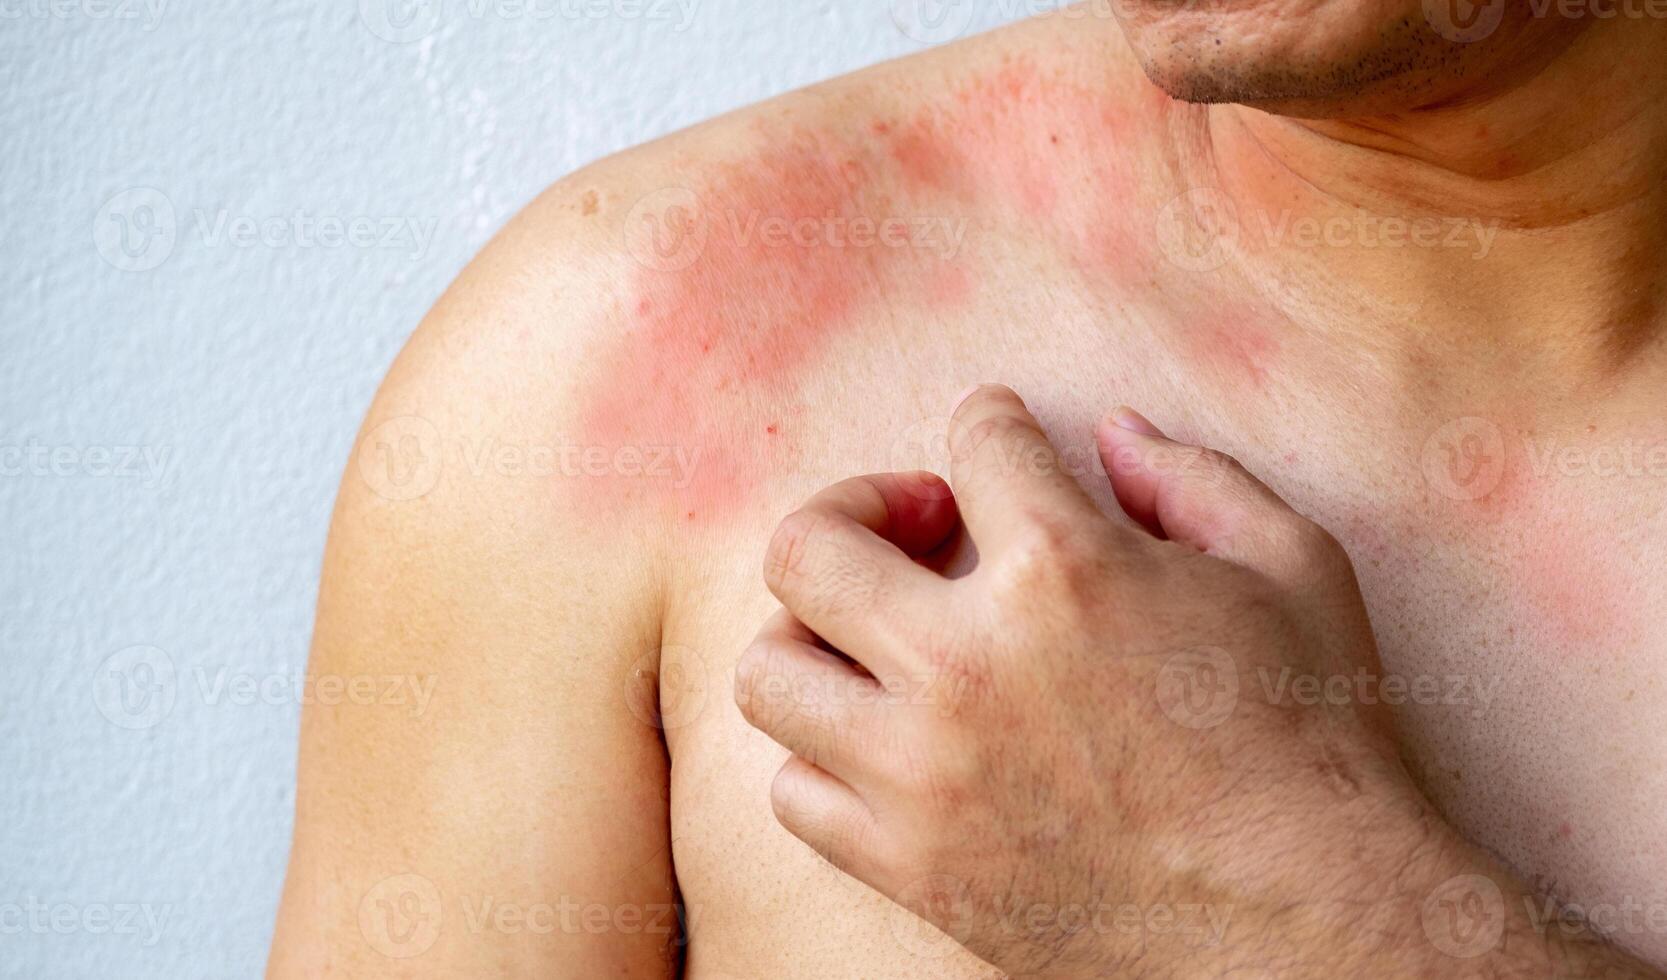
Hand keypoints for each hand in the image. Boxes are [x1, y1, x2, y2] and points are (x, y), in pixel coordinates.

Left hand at [734, 385, 1657, 977]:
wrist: (1313, 930)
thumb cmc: (1315, 744)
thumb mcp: (1294, 569)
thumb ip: (1192, 477)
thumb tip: (1111, 430)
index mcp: (1064, 570)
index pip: (973, 441)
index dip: (992, 422)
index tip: (1001, 442)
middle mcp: (964, 664)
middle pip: (809, 546)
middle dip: (855, 505)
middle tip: (920, 528)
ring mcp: (923, 774)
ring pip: (771, 670)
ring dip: (815, 632)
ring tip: (881, 637)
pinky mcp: (912, 865)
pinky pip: (794, 792)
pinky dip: (823, 754)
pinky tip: (889, 738)